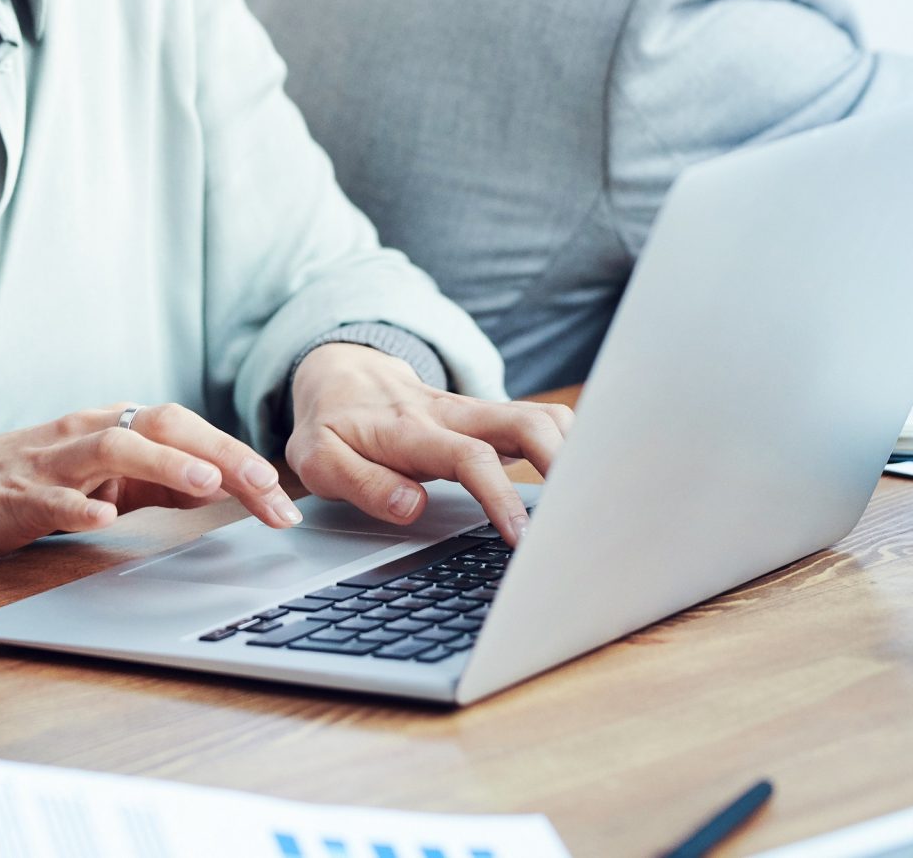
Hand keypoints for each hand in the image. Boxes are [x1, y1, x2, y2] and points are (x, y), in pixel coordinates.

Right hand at [0, 402, 303, 557]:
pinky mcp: (20, 494)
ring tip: (205, 483)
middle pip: (163, 426)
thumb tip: (229, 487)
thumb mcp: (111, 478)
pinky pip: (53, 497)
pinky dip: (81, 505)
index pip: (189, 430)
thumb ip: (164, 479)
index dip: (237, 456)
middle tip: (264, 486)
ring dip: (164, 462)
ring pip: (114, 448)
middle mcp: (92, 432)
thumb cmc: (40, 480)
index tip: (279, 495)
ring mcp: (56, 461)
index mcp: (119, 427)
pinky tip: (105, 518)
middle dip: (218, 453)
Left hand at [284, 345, 572, 542]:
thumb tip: (413, 506)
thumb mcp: (319, 461)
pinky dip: (571, 445)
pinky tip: (584, 480)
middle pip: (527, 422)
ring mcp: (477, 413)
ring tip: (593, 503)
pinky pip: (540, 421)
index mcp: (412, 430)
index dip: (501, 496)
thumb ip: (363, 484)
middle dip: (564, 465)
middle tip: (583, 517)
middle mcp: (453, 415)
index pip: (469, 458)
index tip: (522, 537)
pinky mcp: (490, 418)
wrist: (341, 374)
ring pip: (542, 416)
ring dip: (576, 452)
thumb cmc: (333, 424)